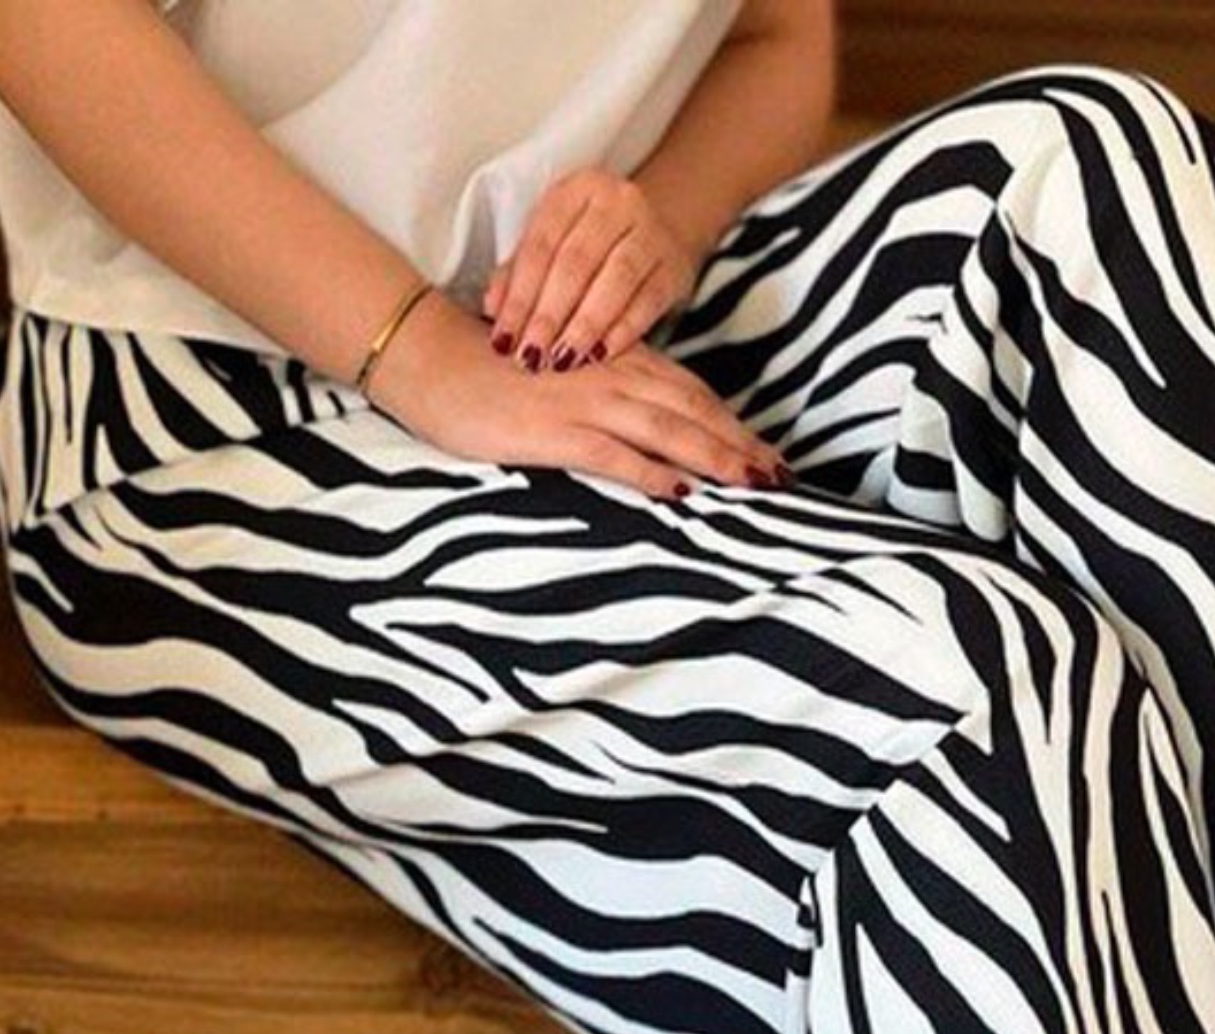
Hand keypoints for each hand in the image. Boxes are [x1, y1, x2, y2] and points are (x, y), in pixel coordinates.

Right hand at [368, 289, 791, 500]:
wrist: (434, 360)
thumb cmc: (499, 375)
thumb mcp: (567, 382)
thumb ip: (611, 400)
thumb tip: (653, 436)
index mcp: (618, 364)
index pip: (692, 395)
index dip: (735, 425)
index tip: (769, 456)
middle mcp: (611, 376)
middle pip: (692, 411)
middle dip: (740, 444)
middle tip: (780, 476)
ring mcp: (584, 402)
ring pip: (666, 428)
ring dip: (713, 456)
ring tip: (750, 482)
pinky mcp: (554, 429)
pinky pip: (612, 453)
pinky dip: (648, 471)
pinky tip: (679, 491)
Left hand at [483, 166, 706, 371]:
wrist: (654, 234)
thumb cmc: (592, 243)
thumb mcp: (552, 243)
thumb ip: (519, 272)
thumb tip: (493, 308)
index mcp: (576, 189)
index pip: (541, 243)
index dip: (521, 294)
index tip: (505, 336)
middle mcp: (617, 201)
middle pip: (576, 262)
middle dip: (550, 314)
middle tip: (532, 354)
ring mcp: (650, 232)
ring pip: (615, 280)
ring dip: (586, 325)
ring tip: (563, 359)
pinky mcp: (674, 266)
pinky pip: (648, 301)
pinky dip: (624, 330)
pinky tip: (601, 354)